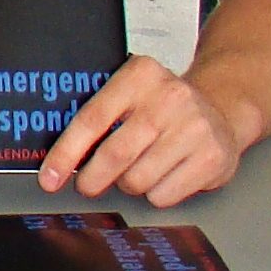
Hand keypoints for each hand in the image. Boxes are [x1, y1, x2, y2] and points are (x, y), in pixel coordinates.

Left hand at [39, 55, 245, 207]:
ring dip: (128, 184)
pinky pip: (163, 195)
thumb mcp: (131, 93)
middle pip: (114, 154)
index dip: (66, 153)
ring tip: (138, 169)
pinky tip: (164, 175)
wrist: (221, 110)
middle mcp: (170, 97)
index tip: (49, 177)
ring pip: (137, 180)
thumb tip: (55, 156)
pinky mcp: (212, 158)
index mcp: (140, 75)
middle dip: (92, 179)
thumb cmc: (163, 106)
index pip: (92, 119)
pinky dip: (155, 194)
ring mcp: (194, 128)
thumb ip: (98, 114)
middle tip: (87, 185)